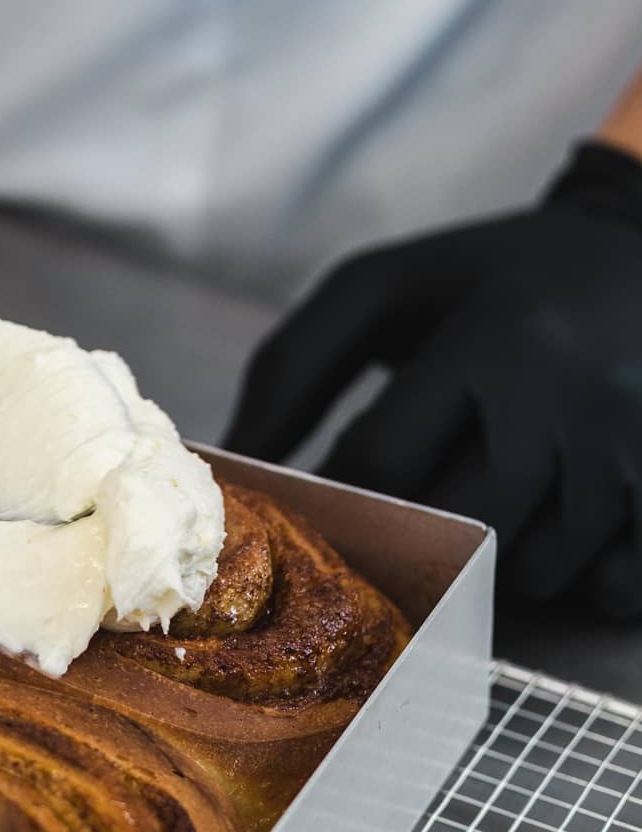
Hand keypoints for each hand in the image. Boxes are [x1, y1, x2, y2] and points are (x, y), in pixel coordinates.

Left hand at [224, 142, 641, 616]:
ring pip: (540, 569)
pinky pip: (616, 587)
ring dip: (493, 567)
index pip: (385, 458)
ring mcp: (636, 448)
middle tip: (403, 516)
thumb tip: (231, 456)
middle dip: (418, 534)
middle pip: (466, 524)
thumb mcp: (380, 289)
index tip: (330, 493)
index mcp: (492, 340)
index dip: (340, 492)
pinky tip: (550, 531)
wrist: (641, 243)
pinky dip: (574, 583)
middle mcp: (572, 398)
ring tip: (477, 511)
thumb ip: (296, 365)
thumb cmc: (483, 275)